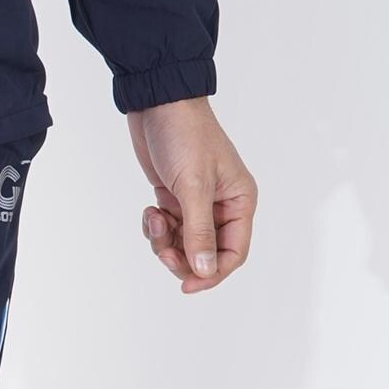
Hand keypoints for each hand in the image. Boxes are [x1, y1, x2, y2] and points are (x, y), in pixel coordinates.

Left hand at [128, 96, 255, 291]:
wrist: (157, 103)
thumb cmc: (185, 135)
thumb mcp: (194, 186)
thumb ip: (199, 231)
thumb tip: (204, 270)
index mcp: (239, 201)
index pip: (233, 252)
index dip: (212, 273)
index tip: (187, 285)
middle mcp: (222, 205)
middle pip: (206, 254)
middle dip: (182, 257)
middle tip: (162, 250)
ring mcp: (197, 202)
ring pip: (183, 244)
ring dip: (164, 241)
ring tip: (153, 218)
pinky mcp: (174, 198)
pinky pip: (168, 229)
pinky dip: (156, 228)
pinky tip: (149, 209)